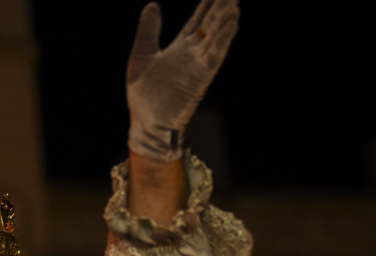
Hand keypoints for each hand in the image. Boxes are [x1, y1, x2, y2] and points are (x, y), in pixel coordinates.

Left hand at [127, 0, 238, 161]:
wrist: (145, 124)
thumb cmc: (142, 95)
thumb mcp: (141, 55)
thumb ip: (148, 30)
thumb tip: (153, 4)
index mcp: (179, 48)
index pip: (198, 21)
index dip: (207, 5)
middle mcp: (192, 55)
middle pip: (210, 25)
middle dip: (221, 7)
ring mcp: (197, 66)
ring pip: (216, 38)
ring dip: (226, 21)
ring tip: (234, 4)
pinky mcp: (200, 78)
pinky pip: (214, 56)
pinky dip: (222, 40)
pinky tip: (231, 25)